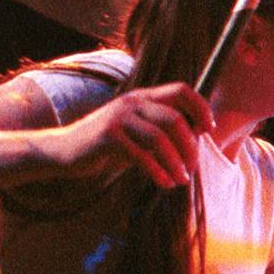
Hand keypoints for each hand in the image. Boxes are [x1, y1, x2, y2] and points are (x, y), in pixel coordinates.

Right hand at [45, 83, 212, 187]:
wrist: (64, 151)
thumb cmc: (109, 145)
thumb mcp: (139, 134)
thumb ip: (164, 132)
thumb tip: (198, 136)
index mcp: (143, 97)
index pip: (181, 90)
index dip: (200, 107)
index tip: (209, 129)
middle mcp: (132, 103)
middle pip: (175, 118)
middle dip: (190, 146)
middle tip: (193, 167)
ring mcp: (119, 118)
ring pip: (160, 138)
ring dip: (176, 162)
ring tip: (181, 179)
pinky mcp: (107, 136)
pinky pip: (141, 155)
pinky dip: (157, 171)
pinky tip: (165, 183)